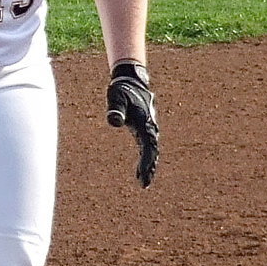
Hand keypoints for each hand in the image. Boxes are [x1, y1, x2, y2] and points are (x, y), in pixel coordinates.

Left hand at [106, 61, 158, 187]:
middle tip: (144, 184)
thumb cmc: (122, 89)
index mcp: (145, 122)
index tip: (143, 174)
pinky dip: (146, 160)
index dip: (146, 161)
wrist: (131, 81)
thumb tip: (114, 121)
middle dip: (149, 168)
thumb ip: (115, 109)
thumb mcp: (116, 97)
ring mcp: (148, 129)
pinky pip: (147, 148)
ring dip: (149, 166)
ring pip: (151, 151)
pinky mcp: (144, 130)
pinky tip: (140, 171)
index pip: (148, 146)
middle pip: (152, 151)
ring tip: (143, 182)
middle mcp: (150, 127)